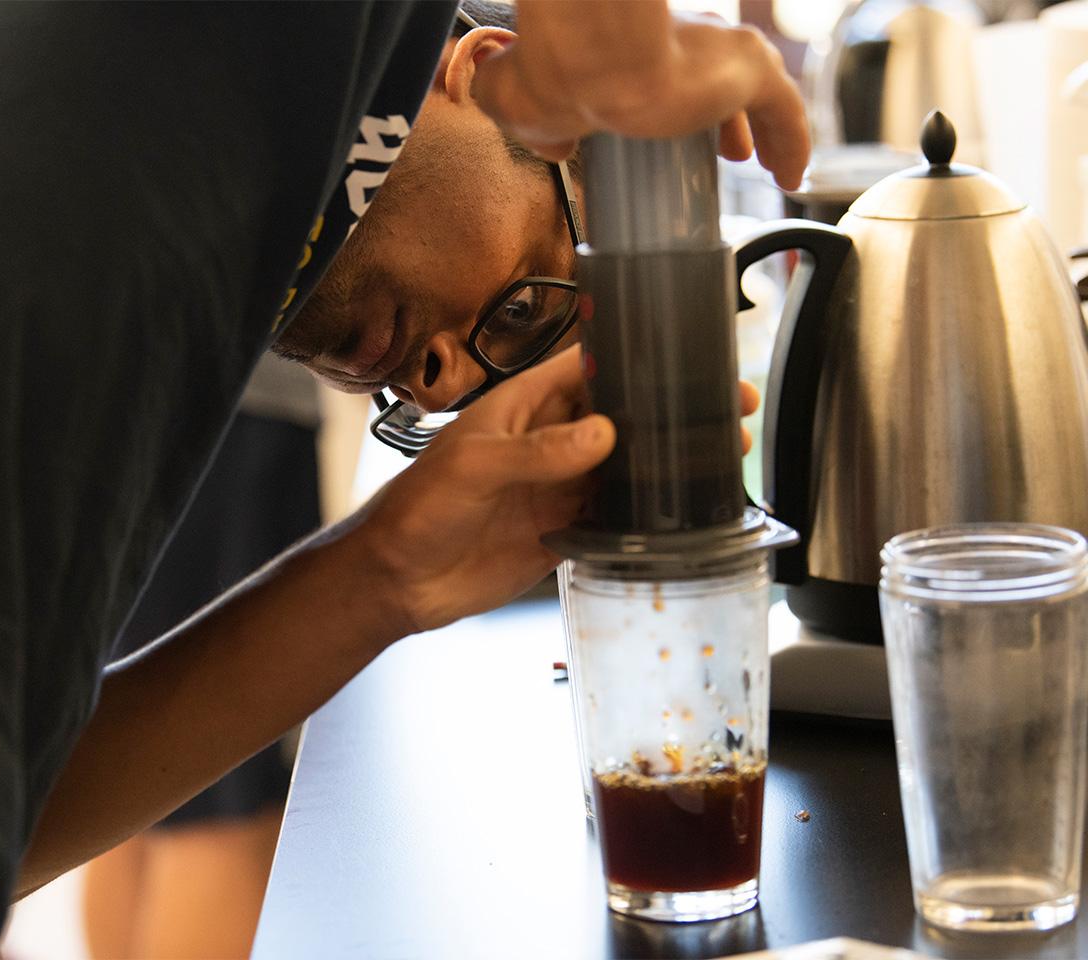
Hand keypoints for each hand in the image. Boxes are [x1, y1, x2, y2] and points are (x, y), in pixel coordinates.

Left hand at [352, 350, 761, 636]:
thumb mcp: (473, 468)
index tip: (688, 351)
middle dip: (673, 409)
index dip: (638, 355)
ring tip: (727, 454)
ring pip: (628, 464)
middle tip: (732, 406)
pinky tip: (687, 509)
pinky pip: (616, 514)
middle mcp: (551, 441)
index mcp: (525, 406)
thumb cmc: (417, 509)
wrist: (399, 581)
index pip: (590, 365)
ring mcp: (561, 486)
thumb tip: (603, 434)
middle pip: (623, 414)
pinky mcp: (565, 530)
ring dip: (670, 460)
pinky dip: (649, 511)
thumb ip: (536, 451)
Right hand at [471, 1, 808, 189]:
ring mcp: (719, 53)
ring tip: (757, 162)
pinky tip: (793, 176)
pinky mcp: (750, 68)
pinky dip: (794, 144)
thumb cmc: (554, 72)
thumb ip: (532, 122)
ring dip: (758, 130)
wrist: (587, 58)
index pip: (663, 69)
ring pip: (753, 93)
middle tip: (726, 152)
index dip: (671, 104)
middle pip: (713, 80)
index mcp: (634, 42)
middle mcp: (683, 37)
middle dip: (721, 119)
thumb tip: (552, 147)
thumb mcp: (519, 103)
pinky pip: (787, 112)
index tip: (666, 131)